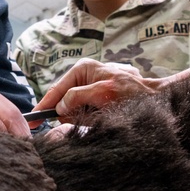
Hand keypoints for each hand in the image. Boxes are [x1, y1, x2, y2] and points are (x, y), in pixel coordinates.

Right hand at [34, 59, 187, 118]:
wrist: (156, 101)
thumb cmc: (134, 94)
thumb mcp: (103, 93)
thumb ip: (78, 97)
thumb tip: (60, 105)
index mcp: (82, 70)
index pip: (56, 89)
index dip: (43, 105)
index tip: (33, 121)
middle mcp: (84, 77)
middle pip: (64, 102)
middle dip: (71, 114)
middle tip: (89, 117)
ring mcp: (90, 90)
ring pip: (75, 111)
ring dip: (85, 118)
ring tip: (102, 115)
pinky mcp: (97, 101)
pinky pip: (86, 115)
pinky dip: (92, 120)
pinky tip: (103, 117)